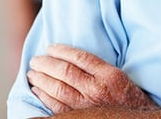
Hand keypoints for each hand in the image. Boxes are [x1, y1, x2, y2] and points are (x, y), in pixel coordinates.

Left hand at [27, 44, 157, 113]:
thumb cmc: (128, 99)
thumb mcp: (120, 77)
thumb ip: (99, 69)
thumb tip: (72, 59)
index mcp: (109, 76)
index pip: (80, 58)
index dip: (62, 51)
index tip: (50, 48)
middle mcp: (97, 90)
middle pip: (65, 72)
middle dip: (46, 64)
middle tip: (35, 60)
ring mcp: (87, 106)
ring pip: (58, 89)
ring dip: (41, 79)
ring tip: (33, 73)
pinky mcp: (79, 117)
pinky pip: (57, 106)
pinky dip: (44, 96)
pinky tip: (37, 90)